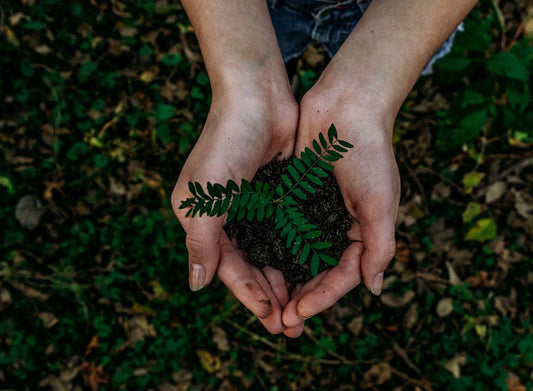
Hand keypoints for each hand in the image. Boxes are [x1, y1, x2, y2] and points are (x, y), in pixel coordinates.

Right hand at [171, 84, 297, 333]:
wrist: (257, 96)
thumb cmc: (226, 142)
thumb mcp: (206, 196)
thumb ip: (201, 242)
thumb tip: (196, 285)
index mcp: (202, 219)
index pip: (226, 267)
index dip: (248, 295)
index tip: (271, 319)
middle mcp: (225, 216)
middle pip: (249, 266)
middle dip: (269, 295)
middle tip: (291, 325)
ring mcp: (251, 205)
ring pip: (269, 253)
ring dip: (284, 279)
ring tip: (303, 306)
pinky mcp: (275, 194)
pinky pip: (285, 231)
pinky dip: (295, 252)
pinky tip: (310, 271)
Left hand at [281, 77, 399, 336]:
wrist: (347, 105)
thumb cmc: (369, 153)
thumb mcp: (381, 202)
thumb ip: (379, 246)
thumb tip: (374, 289)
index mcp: (361, 232)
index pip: (341, 276)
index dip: (321, 298)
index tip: (298, 314)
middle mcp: (336, 226)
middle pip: (316, 272)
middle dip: (299, 297)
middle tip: (278, 322)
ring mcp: (314, 212)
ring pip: (295, 255)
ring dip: (282, 279)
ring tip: (265, 303)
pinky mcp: (294, 196)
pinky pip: (281, 228)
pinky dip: (271, 247)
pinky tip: (255, 264)